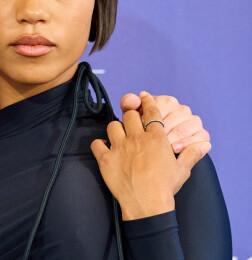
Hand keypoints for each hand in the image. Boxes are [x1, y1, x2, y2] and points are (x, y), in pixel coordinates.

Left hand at [91, 93, 210, 220]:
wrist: (148, 206)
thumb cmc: (166, 188)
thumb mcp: (182, 170)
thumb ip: (191, 154)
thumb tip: (205, 144)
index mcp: (156, 139)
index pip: (152, 112)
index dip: (148, 101)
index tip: (144, 95)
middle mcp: (136, 139)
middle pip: (130, 115)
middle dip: (131, 115)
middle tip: (131, 121)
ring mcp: (120, 148)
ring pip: (113, 125)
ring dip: (116, 129)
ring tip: (119, 136)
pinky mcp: (106, 159)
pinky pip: (97, 144)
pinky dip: (99, 145)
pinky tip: (104, 148)